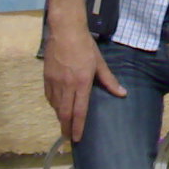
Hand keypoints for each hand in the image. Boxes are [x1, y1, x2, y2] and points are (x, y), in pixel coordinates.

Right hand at [42, 26, 125, 141]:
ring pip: (56, 106)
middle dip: (66, 128)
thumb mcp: (99, 62)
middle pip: (65, 113)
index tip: (77, 138)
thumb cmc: (85, 45)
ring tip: (65, 124)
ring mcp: (55, 82)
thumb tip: (122, 93)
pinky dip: (54, 105)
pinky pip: (49, 97)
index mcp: (82, 82)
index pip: (79, 111)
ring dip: (60, 117)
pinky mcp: (46, 77)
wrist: (65, 30)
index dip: (78, 127)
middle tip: (69, 137)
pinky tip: (57, 106)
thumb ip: (109, 80)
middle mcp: (67, 85)